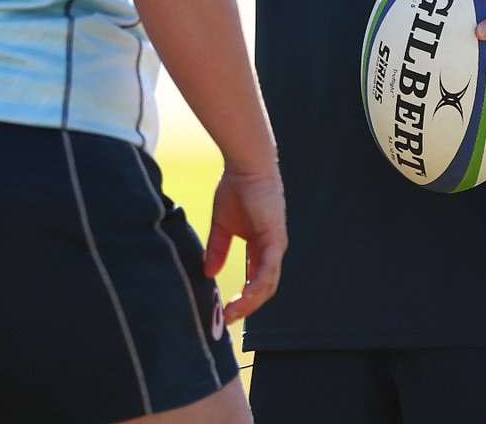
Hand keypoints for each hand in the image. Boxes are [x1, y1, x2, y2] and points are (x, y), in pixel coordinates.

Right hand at [204, 164, 286, 324]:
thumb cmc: (236, 189)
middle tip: (226, 320)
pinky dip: (257, 286)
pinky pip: (269, 270)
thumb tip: (209, 274)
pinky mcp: (276, 239)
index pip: (256, 280)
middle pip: (263, 288)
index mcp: (260, 246)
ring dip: (250, 302)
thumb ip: (217, 249)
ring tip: (231, 313)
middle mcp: (271, 249)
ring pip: (267, 284)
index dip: (242, 298)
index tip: (224, 312)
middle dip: (245, 306)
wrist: (245, 166)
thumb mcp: (222, 225)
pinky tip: (244, 297)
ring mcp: (276, 245)